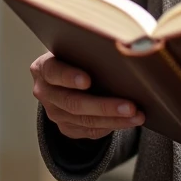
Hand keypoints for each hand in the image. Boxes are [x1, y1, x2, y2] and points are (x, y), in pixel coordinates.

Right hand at [30, 52, 144, 139]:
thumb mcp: (75, 49)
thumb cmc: (77, 56)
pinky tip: (129, 121)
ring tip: (137, 115)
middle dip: (104, 106)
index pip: (53, 72)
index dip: (69, 76)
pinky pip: (90, 130)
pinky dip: (112, 126)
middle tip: (130, 106)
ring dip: (114, 119)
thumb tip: (121, 49)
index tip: (87, 80)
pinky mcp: (66, 127)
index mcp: (43, 68)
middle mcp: (45, 92)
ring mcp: (54, 113)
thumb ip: (88, 50)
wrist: (66, 78)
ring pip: (85, 120)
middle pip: (73, 102)